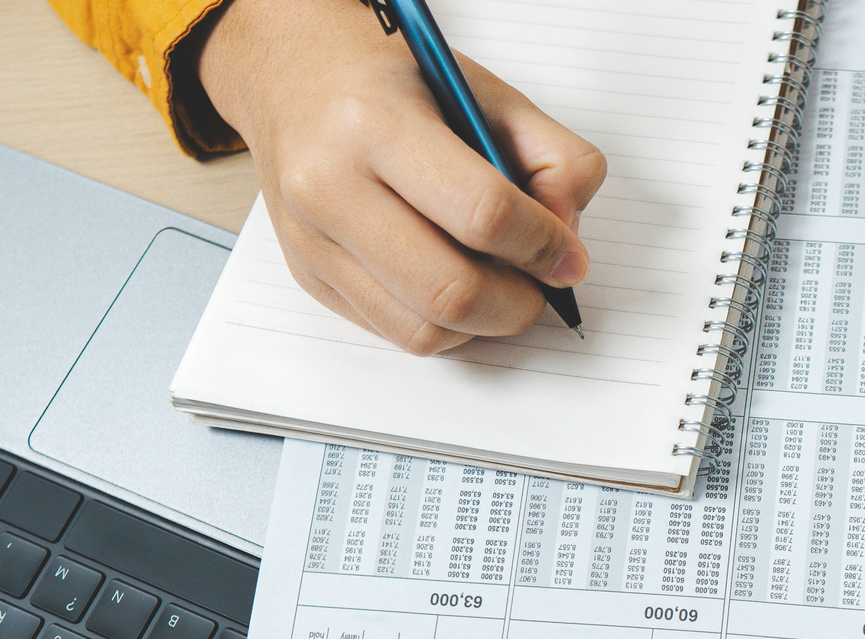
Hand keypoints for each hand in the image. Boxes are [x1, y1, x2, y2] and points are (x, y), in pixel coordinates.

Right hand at [197, 0, 606, 354]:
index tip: (568, 256)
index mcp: (376, 123)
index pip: (482, 213)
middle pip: (450, 290)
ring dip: (484, 323)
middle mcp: (330, 186)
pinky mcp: (310, 278)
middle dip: (518, 303)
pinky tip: (456, 281)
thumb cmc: (396, 85)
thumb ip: (554, 159)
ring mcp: (312, 241)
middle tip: (539, 283)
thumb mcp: (488, 94)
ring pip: (424, 330)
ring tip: (500, 283)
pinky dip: (447, 325)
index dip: (543, 246)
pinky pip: (398, 333)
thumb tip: (566, 246)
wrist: (296, 77)